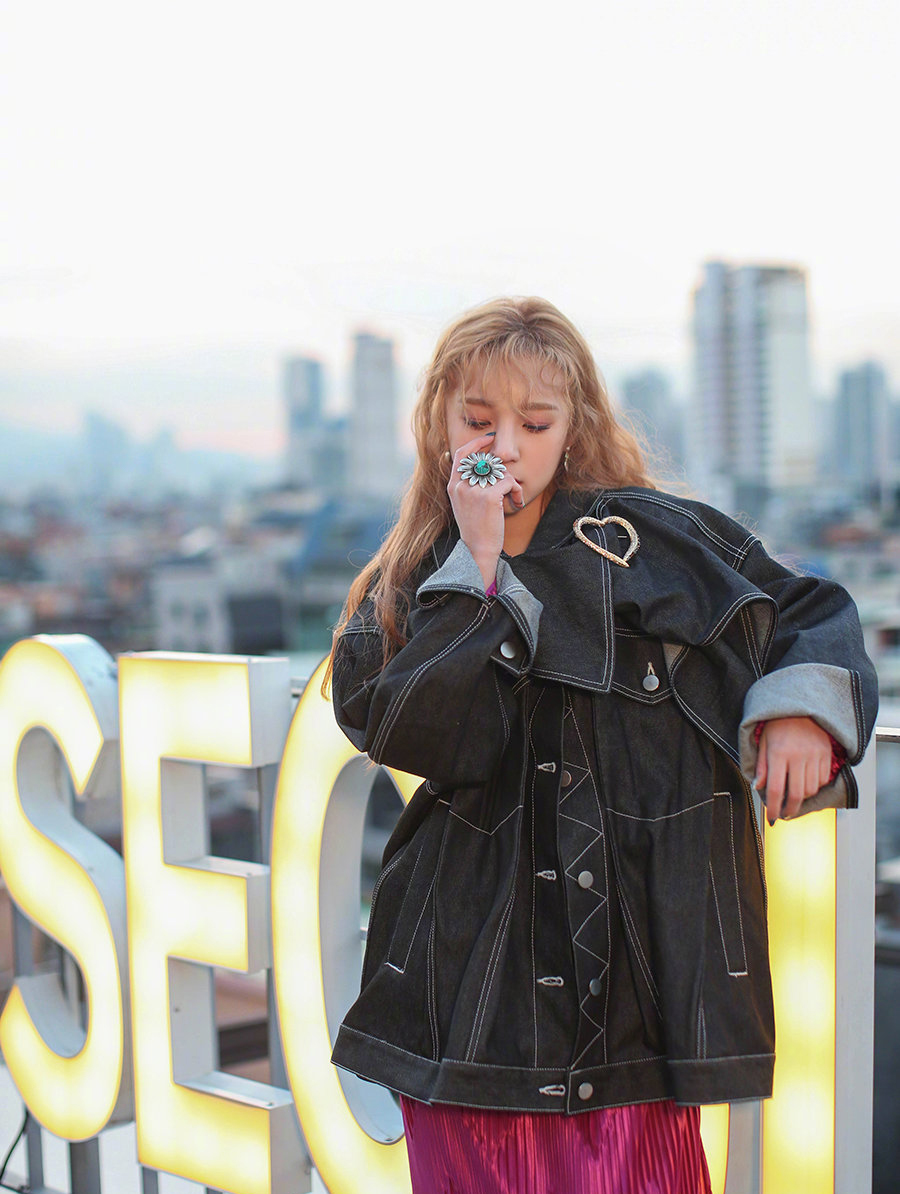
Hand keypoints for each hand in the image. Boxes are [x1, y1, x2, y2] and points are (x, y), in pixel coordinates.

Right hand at [447, 433, 524, 588]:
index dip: (476, 443)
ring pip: (501, 472)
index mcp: (453, 486)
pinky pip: (509, 482)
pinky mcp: (489, 497)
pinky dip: (517, 491)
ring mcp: (474, 490)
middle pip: (486, 461)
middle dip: (502, 470)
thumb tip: (485, 465)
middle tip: (509, 485)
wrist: (478, 550)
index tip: (489, 439)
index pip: (461, 454)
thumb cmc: (476, 529)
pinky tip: (517, 502)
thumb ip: (469, 484)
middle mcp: (461, 485)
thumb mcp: (465, 504)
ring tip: (513, 497)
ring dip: (512, 483)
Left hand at [755, 716, 832, 823]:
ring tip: (793, 794)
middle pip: (796, 794)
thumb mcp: (763, 742)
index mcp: (778, 753)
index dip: (773, 807)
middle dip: (789, 809)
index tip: (771, 817)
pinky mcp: (826, 754)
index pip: (775, 788)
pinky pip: (822, 779)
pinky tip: (806, 782)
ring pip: (811, 789)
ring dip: (802, 797)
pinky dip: (815, 786)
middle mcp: (798, 755)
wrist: (801, 706)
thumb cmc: (778, 723)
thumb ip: (761, 766)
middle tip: (784, 813)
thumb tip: (757, 786)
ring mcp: (814, 755)